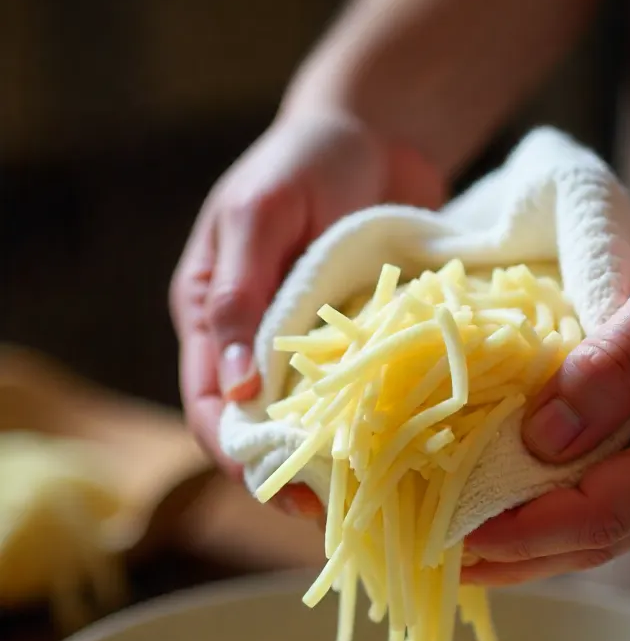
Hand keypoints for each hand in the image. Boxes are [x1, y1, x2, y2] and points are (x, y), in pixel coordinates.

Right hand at [171, 105, 443, 513]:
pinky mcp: (360, 349)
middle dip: (291, 476)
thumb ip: (243, 291)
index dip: (236, 455)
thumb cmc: (306, 159)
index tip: (278, 488)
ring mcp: (309, 351)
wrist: (380, 129)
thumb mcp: (263, 213)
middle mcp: (255, 345)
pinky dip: (377, 428)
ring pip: (313, 427)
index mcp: (211, 316)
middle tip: (338, 510)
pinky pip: (362, 401)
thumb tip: (238, 384)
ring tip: (378, 493)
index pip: (210, 407)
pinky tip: (408, 453)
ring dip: (338, 461)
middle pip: (261, 433)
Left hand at [464, 189, 629, 585]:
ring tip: (448, 550)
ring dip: (526, 547)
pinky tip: (509, 514)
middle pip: (593, 542)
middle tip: (423, 556)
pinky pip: (615, 511)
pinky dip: (556, 519)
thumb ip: (618, 360)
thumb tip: (541, 435)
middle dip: (507, 555)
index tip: (444, 535)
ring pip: (601, 536)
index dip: (517, 530)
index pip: (598, 513)